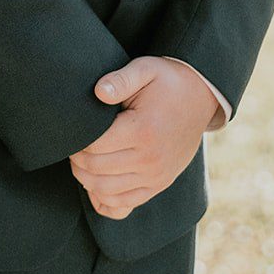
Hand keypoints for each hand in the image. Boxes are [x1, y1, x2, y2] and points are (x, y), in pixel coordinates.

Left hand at [68, 56, 220, 219]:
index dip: (76, 140)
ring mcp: (156, 176)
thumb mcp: (145, 69)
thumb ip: (120, 79)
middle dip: (77, 160)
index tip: (73, 130)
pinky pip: (124, 205)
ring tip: (81, 161)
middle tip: (72, 145)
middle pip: (97, 171)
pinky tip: (96, 184)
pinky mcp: (159, 184)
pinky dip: (104, 200)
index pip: (95, 146)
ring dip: (86, 179)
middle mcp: (151, 159)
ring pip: (107, 192)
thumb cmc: (167, 81)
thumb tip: (97, 92)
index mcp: (144, 130)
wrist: (200, 97)